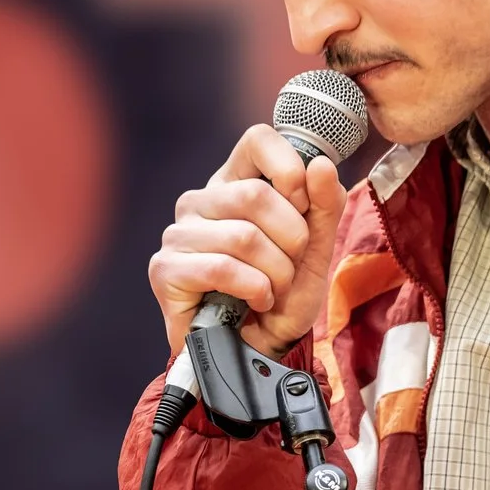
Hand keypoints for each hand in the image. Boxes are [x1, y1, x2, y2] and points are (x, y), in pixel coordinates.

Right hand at [149, 125, 347, 355]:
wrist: (260, 349)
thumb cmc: (282, 294)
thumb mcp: (316, 248)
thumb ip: (324, 205)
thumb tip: (320, 165)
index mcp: (235, 183)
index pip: (258, 139)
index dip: (289, 170)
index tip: (303, 206)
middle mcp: (201, 201)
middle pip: (256, 196)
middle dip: (291, 240)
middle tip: (289, 266)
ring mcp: (179, 234)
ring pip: (244, 237)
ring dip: (276, 273)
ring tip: (273, 289)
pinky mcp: (165, 269)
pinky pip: (222, 267)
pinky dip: (254, 289)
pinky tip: (255, 301)